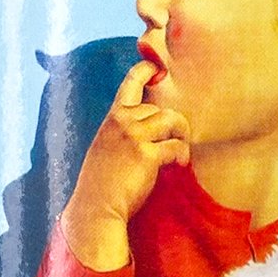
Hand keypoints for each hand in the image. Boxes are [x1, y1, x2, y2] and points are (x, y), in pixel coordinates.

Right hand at [61, 61, 190, 269]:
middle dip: (172, 124)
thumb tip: (150, 126)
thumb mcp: (106, 147)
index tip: (156, 68)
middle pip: (159, 108)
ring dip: (181, 134)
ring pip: (171, 120)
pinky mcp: (146, 155)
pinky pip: (176, 146)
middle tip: (177, 140)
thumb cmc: (102, 183)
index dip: (144, 71)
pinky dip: (182, 155)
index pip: (129, 85)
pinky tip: (180, 164)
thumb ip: (122, 132)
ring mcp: (133, 137)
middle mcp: (122, 122)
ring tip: (181, 150)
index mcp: (112, 119)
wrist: (96, 208)